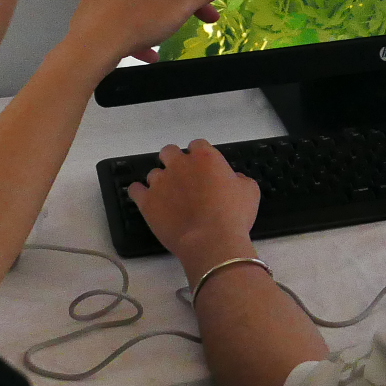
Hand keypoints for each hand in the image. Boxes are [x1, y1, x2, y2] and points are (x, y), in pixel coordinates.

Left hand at [61, 0, 230, 77]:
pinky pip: (119, 23)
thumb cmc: (135, 24)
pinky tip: (146, 53)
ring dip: (150, 19)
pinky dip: (134, 35)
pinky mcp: (90, 17)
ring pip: (134, 6)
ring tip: (159, 32)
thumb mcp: (176, 9)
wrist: (90, 49)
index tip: (211, 18)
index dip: (197, 1)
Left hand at [127, 140, 261, 277]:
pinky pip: (135, 190)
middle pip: (169, 151)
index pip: (198, 145)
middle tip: (183, 179)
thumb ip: (239, 179)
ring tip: (169, 198)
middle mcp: (179, 164)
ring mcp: (160, 182)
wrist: (210, 240)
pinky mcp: (146, 201)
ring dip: (161, 182)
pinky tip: (147, 200)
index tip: (204, 169)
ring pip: (153, 173)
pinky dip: (140, 193)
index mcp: (205, 157)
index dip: (200, 156)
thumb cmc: (234, 215)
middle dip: (174, 161)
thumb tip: (232, 179)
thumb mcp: (250, 192)